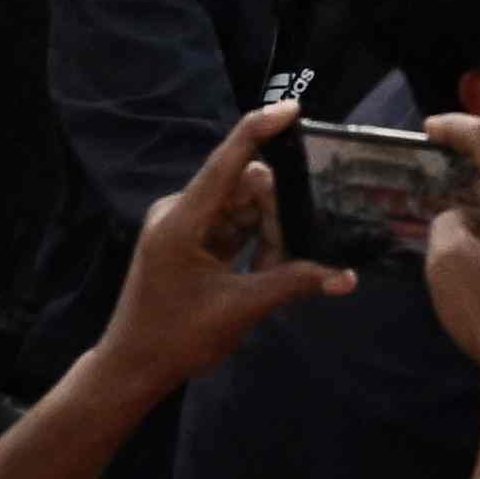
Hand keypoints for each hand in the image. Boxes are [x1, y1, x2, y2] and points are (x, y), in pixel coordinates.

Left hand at [111, 96, 354, 381]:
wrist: (131, 368)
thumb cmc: (177, 337)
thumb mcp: (241, 309)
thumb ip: (294, 283)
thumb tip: (348, 277)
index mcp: (182, 219)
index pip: (227, 161)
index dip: (260, 129)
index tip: (294, 109)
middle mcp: (178, 211)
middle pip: (243, 186)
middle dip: (275, 212)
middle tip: (292, 253)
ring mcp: (181, 225)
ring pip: (241, 206)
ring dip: (266, 230)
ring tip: (276, 269)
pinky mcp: (186, 240)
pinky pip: (230, 224)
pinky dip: (252, 240)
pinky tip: (266, 268)